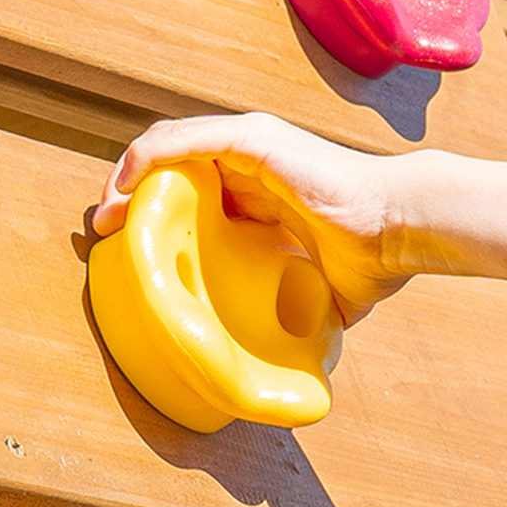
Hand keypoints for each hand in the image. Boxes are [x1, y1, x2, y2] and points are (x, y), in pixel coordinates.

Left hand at [90, 115, 506, 324]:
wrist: (400, 232)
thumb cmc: (370, 261)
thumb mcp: (318, 294)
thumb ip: (300, 315)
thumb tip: (296, 366)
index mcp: (263, 192)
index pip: (194, 190)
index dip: (156, 213)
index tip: (127, 247)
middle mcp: (252, 161)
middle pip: (172, 166)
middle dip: (131, 195)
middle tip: (105, 230)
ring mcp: (251, 145)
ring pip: (169, 147)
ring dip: (128, 176)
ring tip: (107, 213)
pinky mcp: (253, 139)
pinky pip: (184, 140)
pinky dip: (147, 159)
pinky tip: (124, 186)